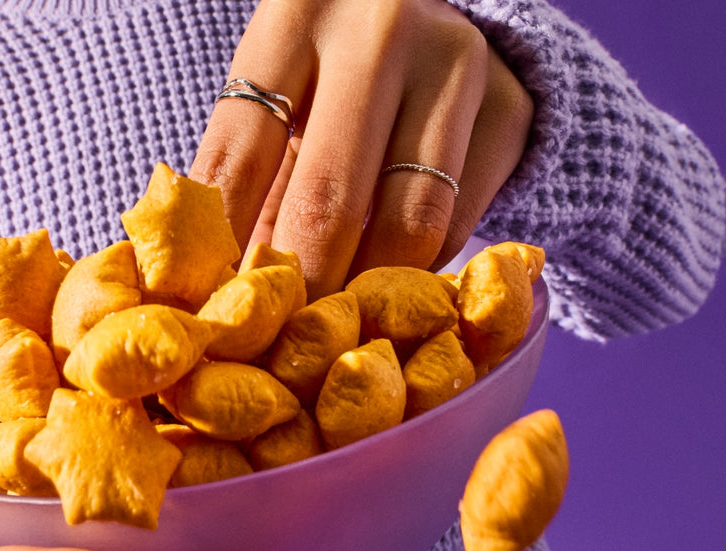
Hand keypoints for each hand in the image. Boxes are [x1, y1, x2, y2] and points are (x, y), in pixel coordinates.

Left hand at [191, 0, 533, 299]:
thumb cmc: (331, 69)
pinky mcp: (511, 110)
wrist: (439, 19)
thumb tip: (216, 287)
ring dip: (365, 292)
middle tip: (279, 343)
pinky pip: (458, 227)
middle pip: (328, 198)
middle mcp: (380, 29)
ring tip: (335, 324)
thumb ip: (251, 173)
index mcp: (296, 16)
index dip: (220, 248)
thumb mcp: (279, 93)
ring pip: (408, 224)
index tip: (214, 311)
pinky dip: (417, 271)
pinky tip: (388, 284)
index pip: (241, 154)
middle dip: (299, 288)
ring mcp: (457, 64)